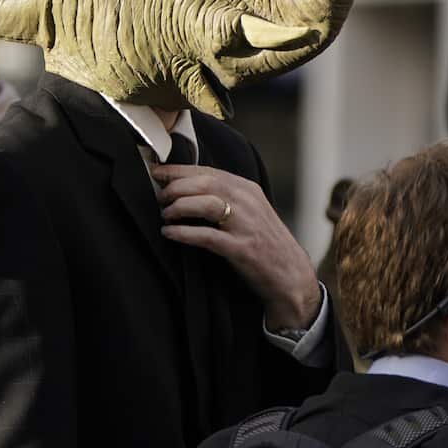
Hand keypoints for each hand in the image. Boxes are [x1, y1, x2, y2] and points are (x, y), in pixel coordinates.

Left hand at [153, 163, 321, 331]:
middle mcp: (248, 202)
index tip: (157, 172)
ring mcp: (246, 226)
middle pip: (204, 183)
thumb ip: (225, 197)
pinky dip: (184, 233)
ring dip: (179, 207)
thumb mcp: (249, 211)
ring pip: (205, 204)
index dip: (178, 171)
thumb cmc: (264, 243)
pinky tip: (169, 233)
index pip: (208, 171)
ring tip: (165, 215)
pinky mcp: (242, 249)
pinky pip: (207, 236)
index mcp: (247, 189)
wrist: (291, 276)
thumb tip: (186, 187)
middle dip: (175, 188)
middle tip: (159, 197)